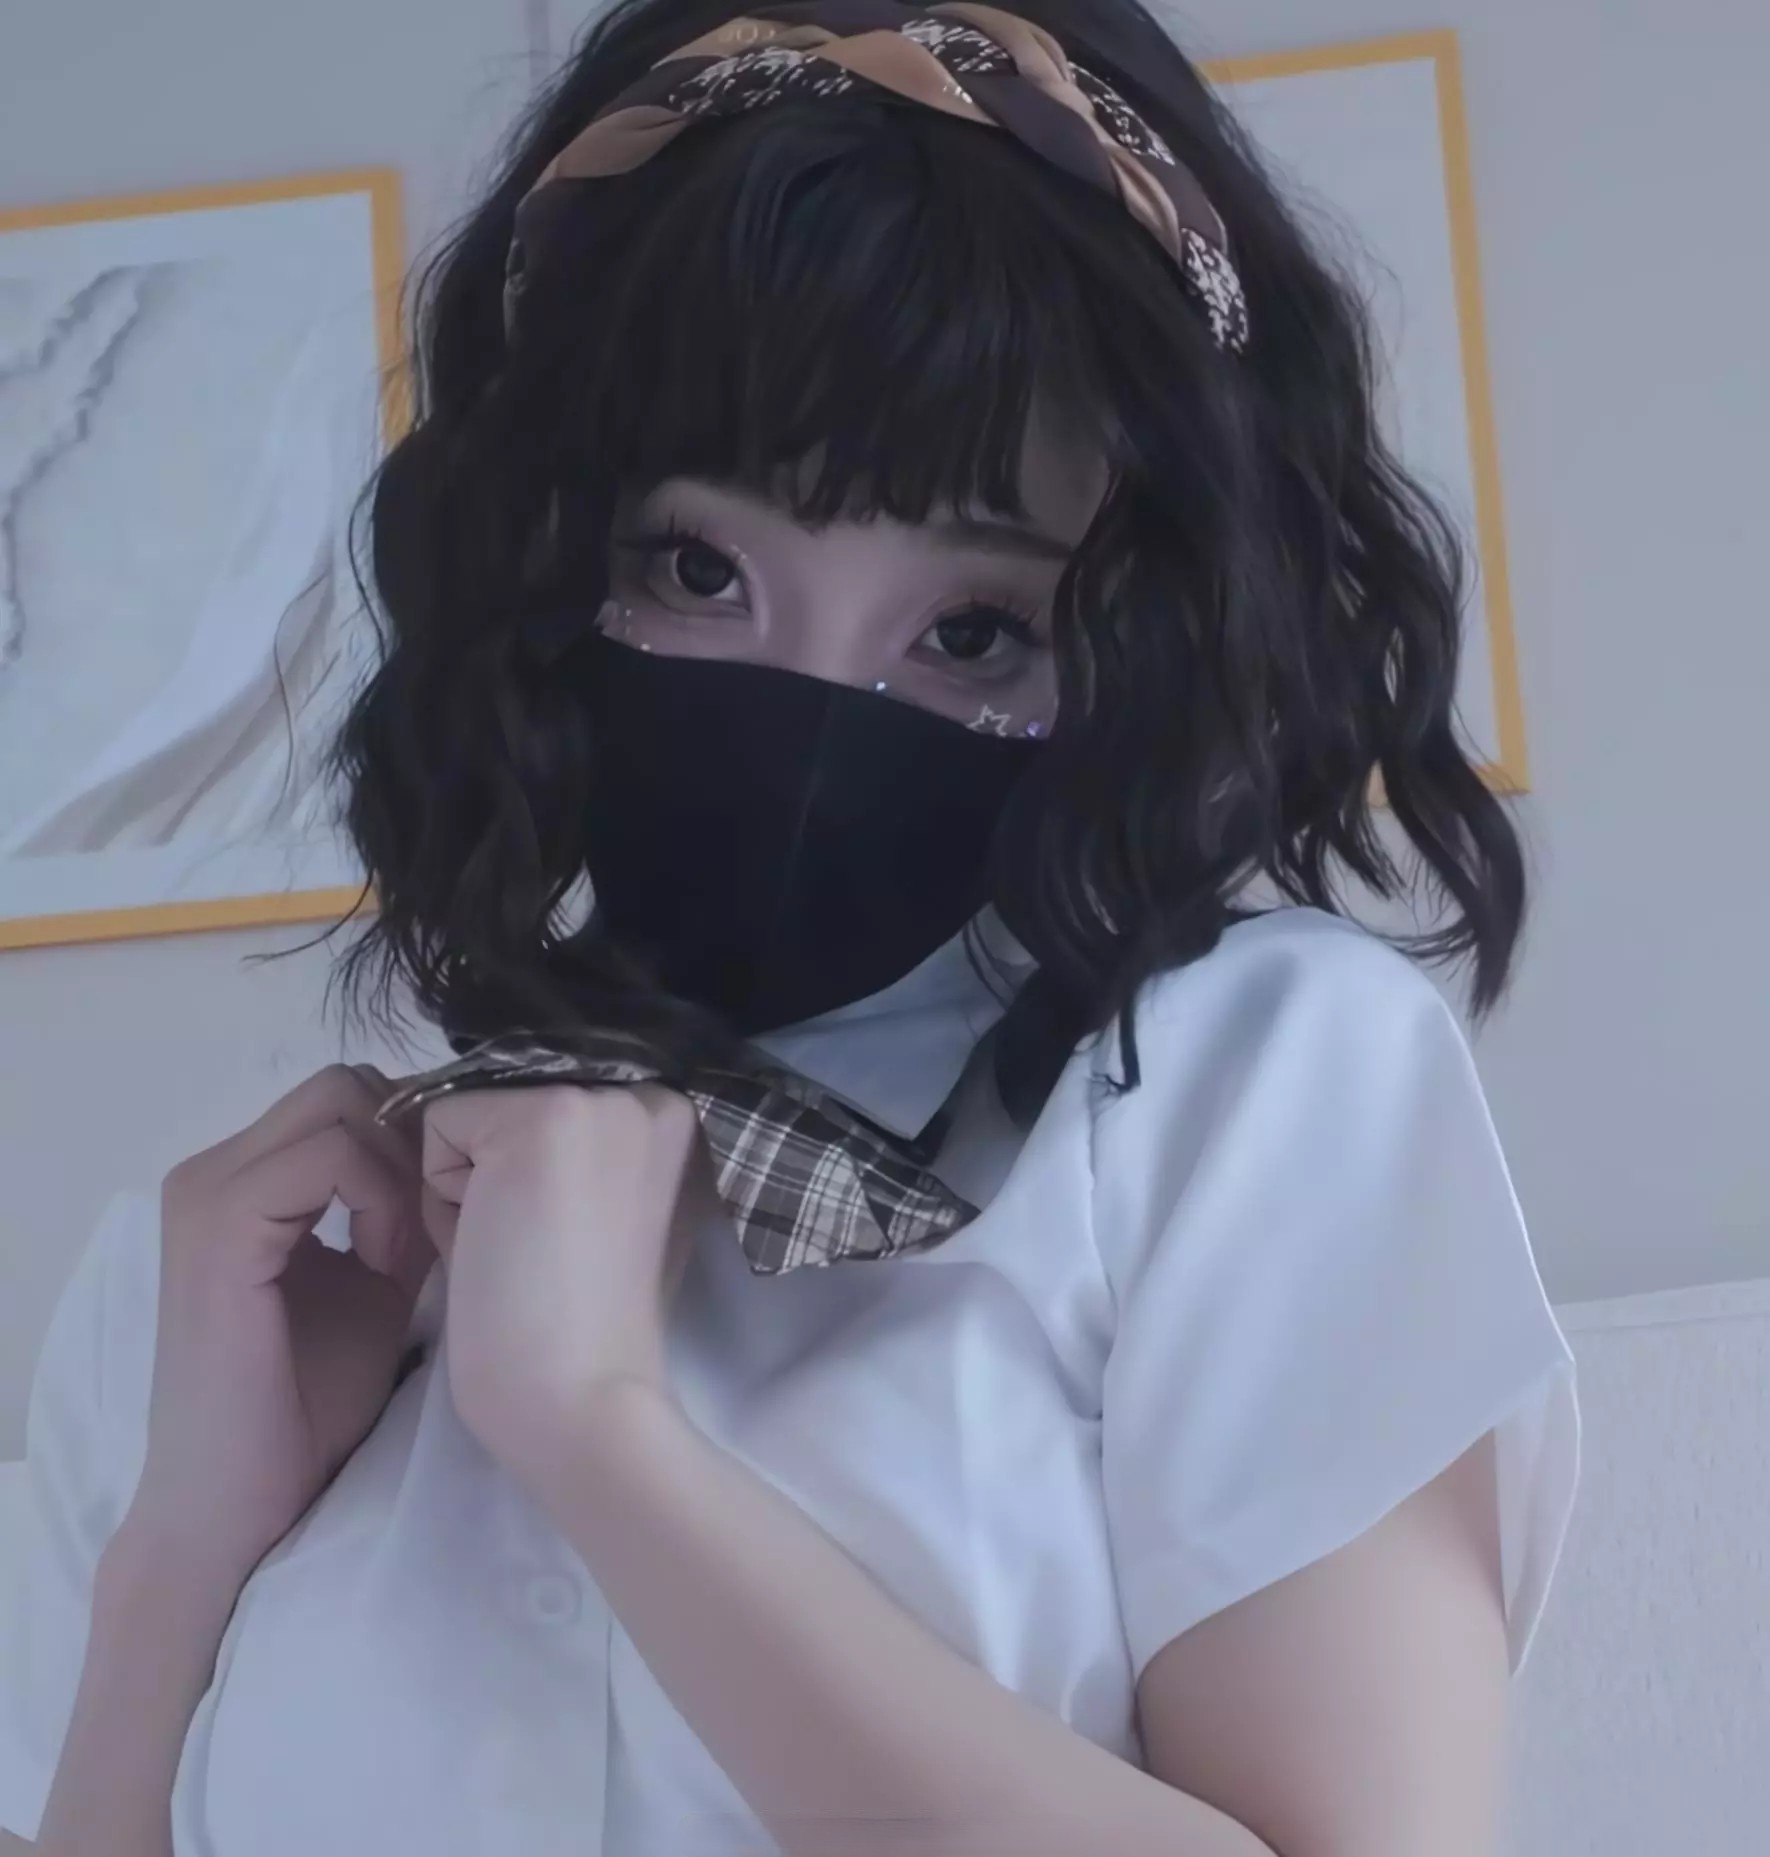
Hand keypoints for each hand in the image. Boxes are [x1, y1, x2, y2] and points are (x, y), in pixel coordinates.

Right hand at [124, 1065, 434, 1584]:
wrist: (244, 1496)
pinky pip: (331, 1155)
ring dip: (400, 1170)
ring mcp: (209, 1189)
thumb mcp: (381, 1274)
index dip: (417, 1136)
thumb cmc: (310, 1399)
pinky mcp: (220, 1225)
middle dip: (412, 1141)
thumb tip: (467, 1149)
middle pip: (350, 1082)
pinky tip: (387, 1264)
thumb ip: (406, 1204)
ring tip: (407, 1251)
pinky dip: (381, 1199)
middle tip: (433, 1223)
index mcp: (246, 1174)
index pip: (353, 1093)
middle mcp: (215, 1165)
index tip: (446, 1207)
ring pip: (345, 1102)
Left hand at [417, 1084, 700, 1479]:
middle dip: (496, 1179)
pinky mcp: (542, 1116)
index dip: (527, 1185)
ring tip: (516, 1254)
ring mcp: (603, 1097)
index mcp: (674, 1122)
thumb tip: (489, 1129)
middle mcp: (653, 1092)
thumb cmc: (583, 1338)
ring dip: (469, 1185)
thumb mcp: (607, 1221)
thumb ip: (581, 1164)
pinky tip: (490, 1246)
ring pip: (474, 1113)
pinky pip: (438, 1123)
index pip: (552, 1108)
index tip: (559, 1254)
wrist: (584, 1406)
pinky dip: (439, 1192)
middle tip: (536, 1258)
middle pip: (511, 1105)